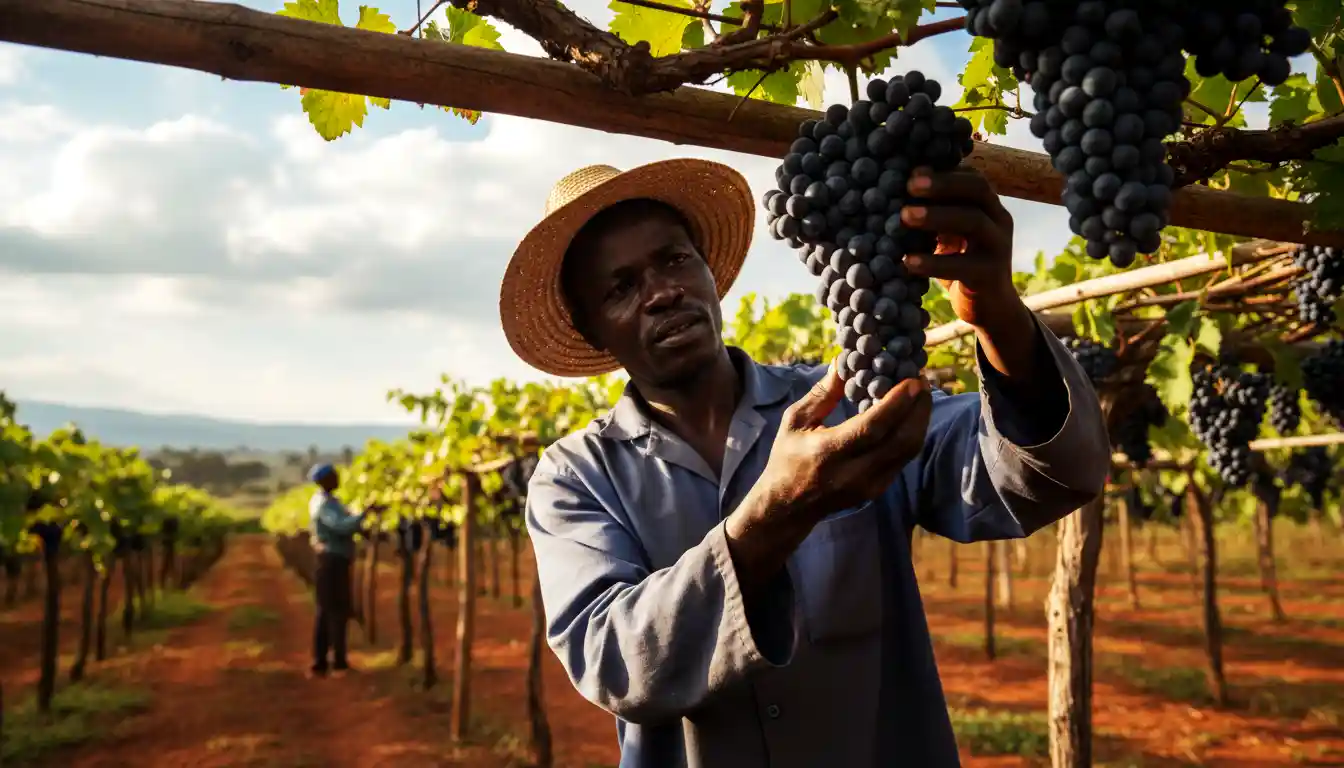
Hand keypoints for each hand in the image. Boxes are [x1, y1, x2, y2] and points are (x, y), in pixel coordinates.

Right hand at [758, 362, 932, 521]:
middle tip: (921, 381)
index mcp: (829, 452)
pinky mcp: (878, 490)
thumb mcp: (795, 421)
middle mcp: (854, 472)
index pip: (873, 427)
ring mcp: (869, 485)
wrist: (788, 507)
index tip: (912, 379)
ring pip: (909, 451)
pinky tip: (909, 415)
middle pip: (901, 441)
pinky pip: (903, 458)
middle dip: (919, 408)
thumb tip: (843, 362)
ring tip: (919, 395)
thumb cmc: (788, 458)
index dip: (897, 402)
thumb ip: (822, 393)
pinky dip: (911, 434)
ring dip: (920, 420)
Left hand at [899, 167, 1021, 329]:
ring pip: (973, 221)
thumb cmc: (961, 264)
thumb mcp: (949, 236)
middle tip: (910, 186)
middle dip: (943, 184)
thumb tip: (894, 193)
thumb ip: (934, 216)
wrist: (990, 308)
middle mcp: (999, 220)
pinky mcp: (990, 276)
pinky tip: (907, 261)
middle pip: (978, 189)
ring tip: (904, 216)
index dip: (943, 172)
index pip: (972, 177)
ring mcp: (998, 247)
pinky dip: (933, 262)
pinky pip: (963, 265)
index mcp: (989, 206)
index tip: (912, 173)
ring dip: (936, 216)